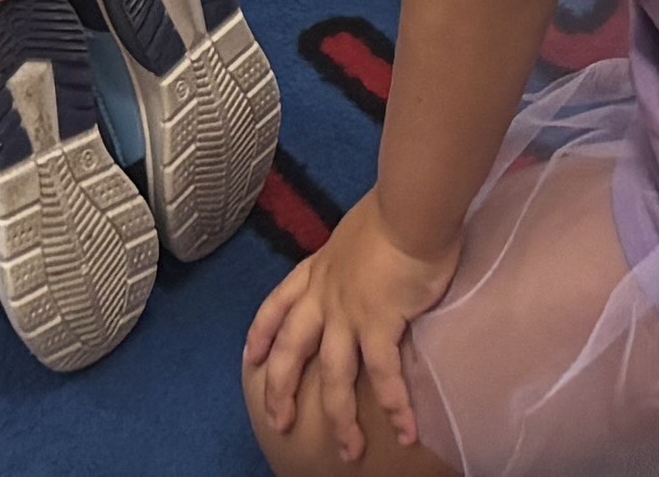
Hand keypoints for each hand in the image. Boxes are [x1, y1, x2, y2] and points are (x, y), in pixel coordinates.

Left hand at [244, 200, 455, 466]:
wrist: (409, 206)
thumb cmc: (392, 210)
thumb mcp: (356, 232)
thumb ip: (353, 254)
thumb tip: (367, 258)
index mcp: (317, 270)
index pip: (277, 305)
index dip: (261, 333)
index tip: (250, 358)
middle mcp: (325, 296)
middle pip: (291, 351)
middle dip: (281, 390)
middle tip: (278, 422)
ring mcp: (348, 312)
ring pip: (334, 376)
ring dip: (341, 418)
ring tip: (348, 451)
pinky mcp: (379, 322)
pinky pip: (384, 374)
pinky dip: (395, 406)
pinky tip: (405, 431)